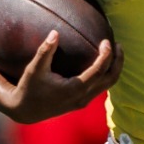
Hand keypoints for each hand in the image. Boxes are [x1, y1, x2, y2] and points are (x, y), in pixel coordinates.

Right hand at [0, 34, 120, 124]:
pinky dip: (105, 74)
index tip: (107, 41)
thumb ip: (45, 51)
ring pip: (107, 85)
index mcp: (74, 89)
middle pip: (110, 80)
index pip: (98, 71)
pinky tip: (102, 62)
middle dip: (117, 62)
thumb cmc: (29, 88)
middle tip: (118, 44)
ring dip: (113, 68)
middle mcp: (82, 97)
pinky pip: (100, 87)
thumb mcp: (34, 69)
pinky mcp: (81, 102)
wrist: (25, 111)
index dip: (106, 55)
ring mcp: (83, 101)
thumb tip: (55, 32)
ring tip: (114, 51)